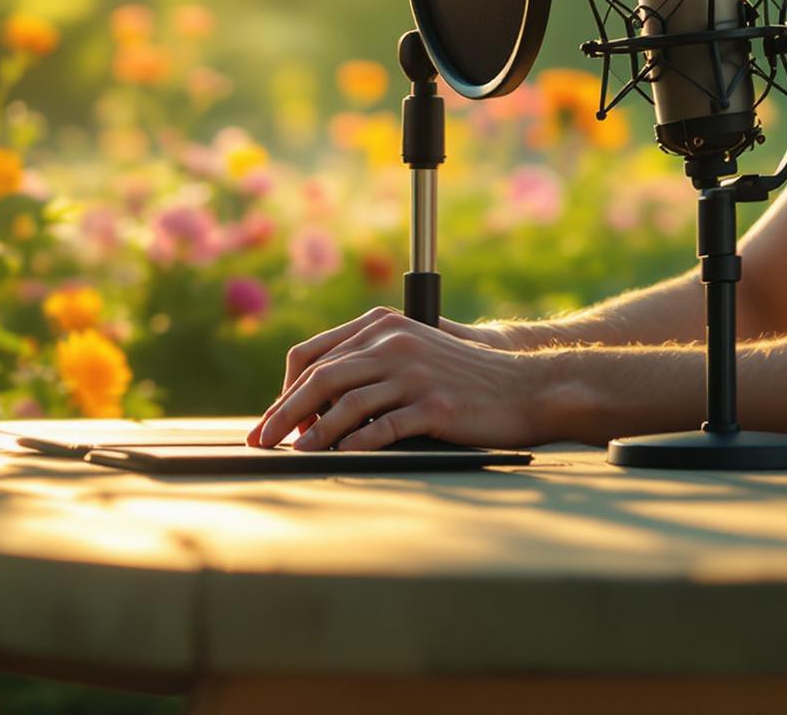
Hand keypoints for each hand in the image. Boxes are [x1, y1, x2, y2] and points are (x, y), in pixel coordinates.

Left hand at [248, 306, 551, 450]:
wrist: (524, 387)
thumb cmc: (464, 378)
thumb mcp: (412, 355)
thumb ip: (368, 364)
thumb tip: (316, 405)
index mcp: (382, 325)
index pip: (312, 354)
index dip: (285, 390)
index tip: (273, 418)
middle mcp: (393, 342)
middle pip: (320, 378)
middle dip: (284, 414)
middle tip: (262, 441)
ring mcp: (413, 373)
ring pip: (345, 405)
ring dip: (312, 435)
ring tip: (294, 455)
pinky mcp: (434, 405)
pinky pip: (382, 427)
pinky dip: (355, 446)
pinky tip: (339, 460)